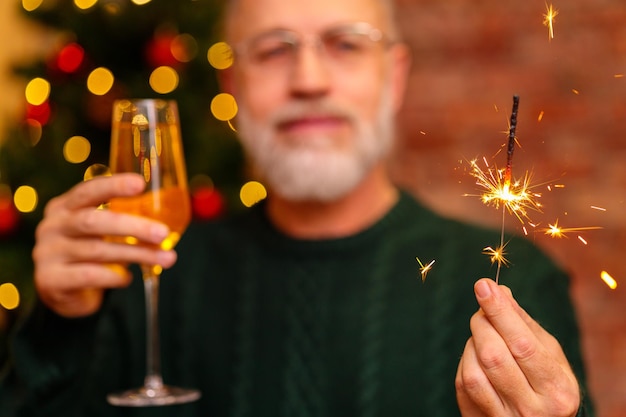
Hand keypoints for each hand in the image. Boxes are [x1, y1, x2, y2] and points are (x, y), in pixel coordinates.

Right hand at [32, 173, 176, 317]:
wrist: (62, 291)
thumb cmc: (90, 252)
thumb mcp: (101, 231)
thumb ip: (121, 220)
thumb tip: (166, 221)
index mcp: (64, 207)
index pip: (88, 190)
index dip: (113, 186)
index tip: (140, 183)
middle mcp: (52, 226)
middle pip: (93, 221)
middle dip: (133, 226)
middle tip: (163, 233)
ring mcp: (47, 253)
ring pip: (98, 251)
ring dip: (137, 254)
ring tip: (166, 258)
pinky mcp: (50, 280)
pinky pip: (90, 276)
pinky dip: (115, 276)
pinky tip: (129, 278)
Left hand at [455, 278, 580, 416]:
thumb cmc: (546, 382)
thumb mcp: (549, 354)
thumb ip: (524, 324)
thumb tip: (499, 291)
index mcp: (557, 389)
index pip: (522, 344)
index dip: (500, 312)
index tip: (484, 286)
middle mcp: (533, 409)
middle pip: (493, 356)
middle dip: (482, 324)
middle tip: (482, 311)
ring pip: (473, 371)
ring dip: (472, 344)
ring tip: (483, 336)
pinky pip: (463, 384)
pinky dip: (465, 361)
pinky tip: (475, 356)